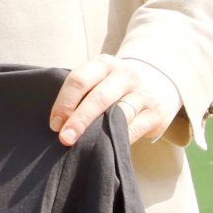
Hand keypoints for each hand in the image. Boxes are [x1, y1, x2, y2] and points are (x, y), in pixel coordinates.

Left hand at [50, 54, 181, 146]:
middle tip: (64, 138)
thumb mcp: (98, 79)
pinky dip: (118, 139)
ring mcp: (144, 93)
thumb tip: (58, 123)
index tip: (55, 124)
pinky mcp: (157, 112)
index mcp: (104, 64)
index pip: (79, 80)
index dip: (64, 102)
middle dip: (79, 120)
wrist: (156, 83)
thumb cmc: (114, 86)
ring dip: (98, 132)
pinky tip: (105, 147)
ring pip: (119, 114)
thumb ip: (81, 94)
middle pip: (98, 98)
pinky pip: (134, 129)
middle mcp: (126, 75)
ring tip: (83, 145)